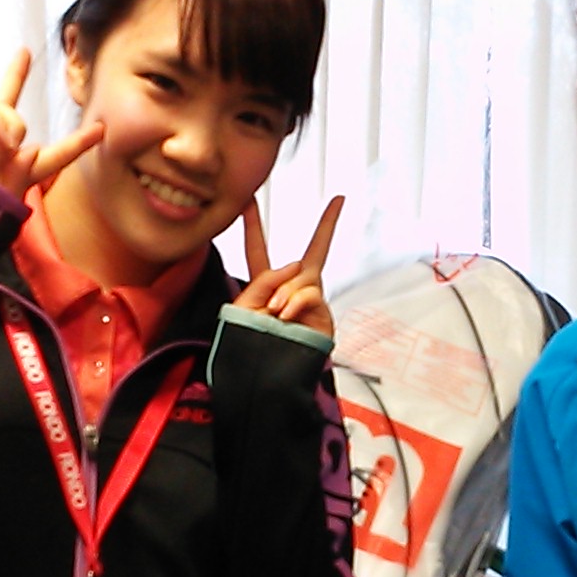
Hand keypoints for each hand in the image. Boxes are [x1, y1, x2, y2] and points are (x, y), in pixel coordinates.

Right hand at [0, 48, 102, 196]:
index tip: (98, 127)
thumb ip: (34, 169)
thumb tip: (32, 143)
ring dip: (11, 124)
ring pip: (3, 110)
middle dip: (15, 76)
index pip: (53, 152)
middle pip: (9, 107)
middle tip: (23, 53)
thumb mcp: (18, 196)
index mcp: (19, 170)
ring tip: (8, 146)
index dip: (77, 142)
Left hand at [234, 195, 344, 337]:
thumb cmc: (250, 346)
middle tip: (332, 211)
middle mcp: (292, 290)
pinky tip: (285, 316)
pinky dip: (295, 302)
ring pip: (303, 276)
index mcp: (265, 286)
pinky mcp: (322, 315)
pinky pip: (310, 293)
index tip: (250, 199)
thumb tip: (296, 267)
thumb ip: (264, 280)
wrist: (265, 377)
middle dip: (325, 228)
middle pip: (313, 252)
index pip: (257, 249)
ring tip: (275, 315)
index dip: (253, 225)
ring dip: (285, 293)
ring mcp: (311, 301)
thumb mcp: (245, 307)